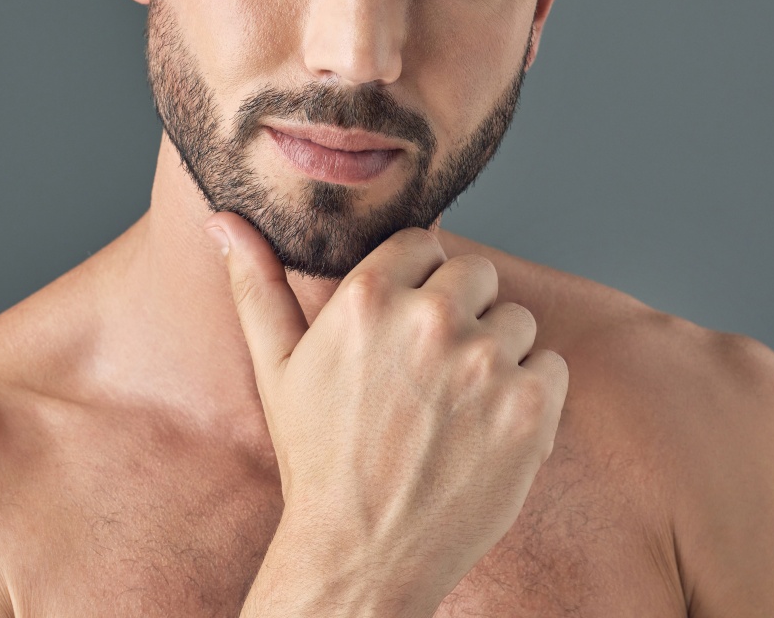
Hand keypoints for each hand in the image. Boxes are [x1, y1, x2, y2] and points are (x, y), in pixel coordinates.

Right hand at [205, 213, 567, 612]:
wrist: (363, 554)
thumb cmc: (317, 455)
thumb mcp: (275, 366)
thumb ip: (255, 283)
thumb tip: (222, 220)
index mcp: (368, 296)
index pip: (426, 243)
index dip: (420, 280)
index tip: (410, 318)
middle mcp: (429, 319)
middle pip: (477, 274)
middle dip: (462, 309)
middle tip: (433, 366)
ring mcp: (484, 363)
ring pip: (516, 320)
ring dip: (496, 352)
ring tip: (456, 402)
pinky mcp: (530, 408)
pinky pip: (550, 365)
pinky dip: (530, 391)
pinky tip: (488, 425)